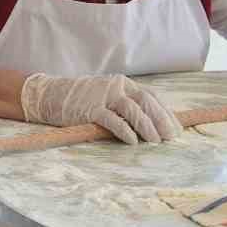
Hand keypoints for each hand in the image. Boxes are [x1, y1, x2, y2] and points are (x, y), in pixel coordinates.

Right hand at [19, 73, 181, 143]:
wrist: (51, 96)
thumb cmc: (82, 101)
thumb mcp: (108, 97)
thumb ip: (126, 106)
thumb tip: (152, 125)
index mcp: (123, 84)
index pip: (151, 96)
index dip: (166, 113)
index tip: (176, 129)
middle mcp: (116, 87)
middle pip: (146, 101)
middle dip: (161, 120)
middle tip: (170, 137)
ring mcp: (103, 97)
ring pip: (132, 109)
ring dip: (147, 126)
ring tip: (155, 141)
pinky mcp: (90, 109)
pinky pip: (112, 120)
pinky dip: (125, 131)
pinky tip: (132, 142)